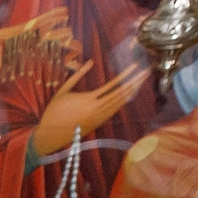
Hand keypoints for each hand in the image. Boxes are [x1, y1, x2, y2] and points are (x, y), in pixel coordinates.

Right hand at [33, 60, 150, 154]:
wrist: (50, 135)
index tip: (135, 66)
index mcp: (88, 100)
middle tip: (147, 71)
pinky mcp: (98, 123)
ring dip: (132, 91)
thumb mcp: (63, 90)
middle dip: (135, 81)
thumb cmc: (53, 112)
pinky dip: (124, 101)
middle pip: (122, 93)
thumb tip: (90, 62)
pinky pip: (115, 110)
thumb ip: (78, 75)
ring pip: (121, 103)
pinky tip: (129, 94)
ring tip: (142, 80)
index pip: (113, 85)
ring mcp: (99, 117)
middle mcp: (97, 109)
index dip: (126, 74)